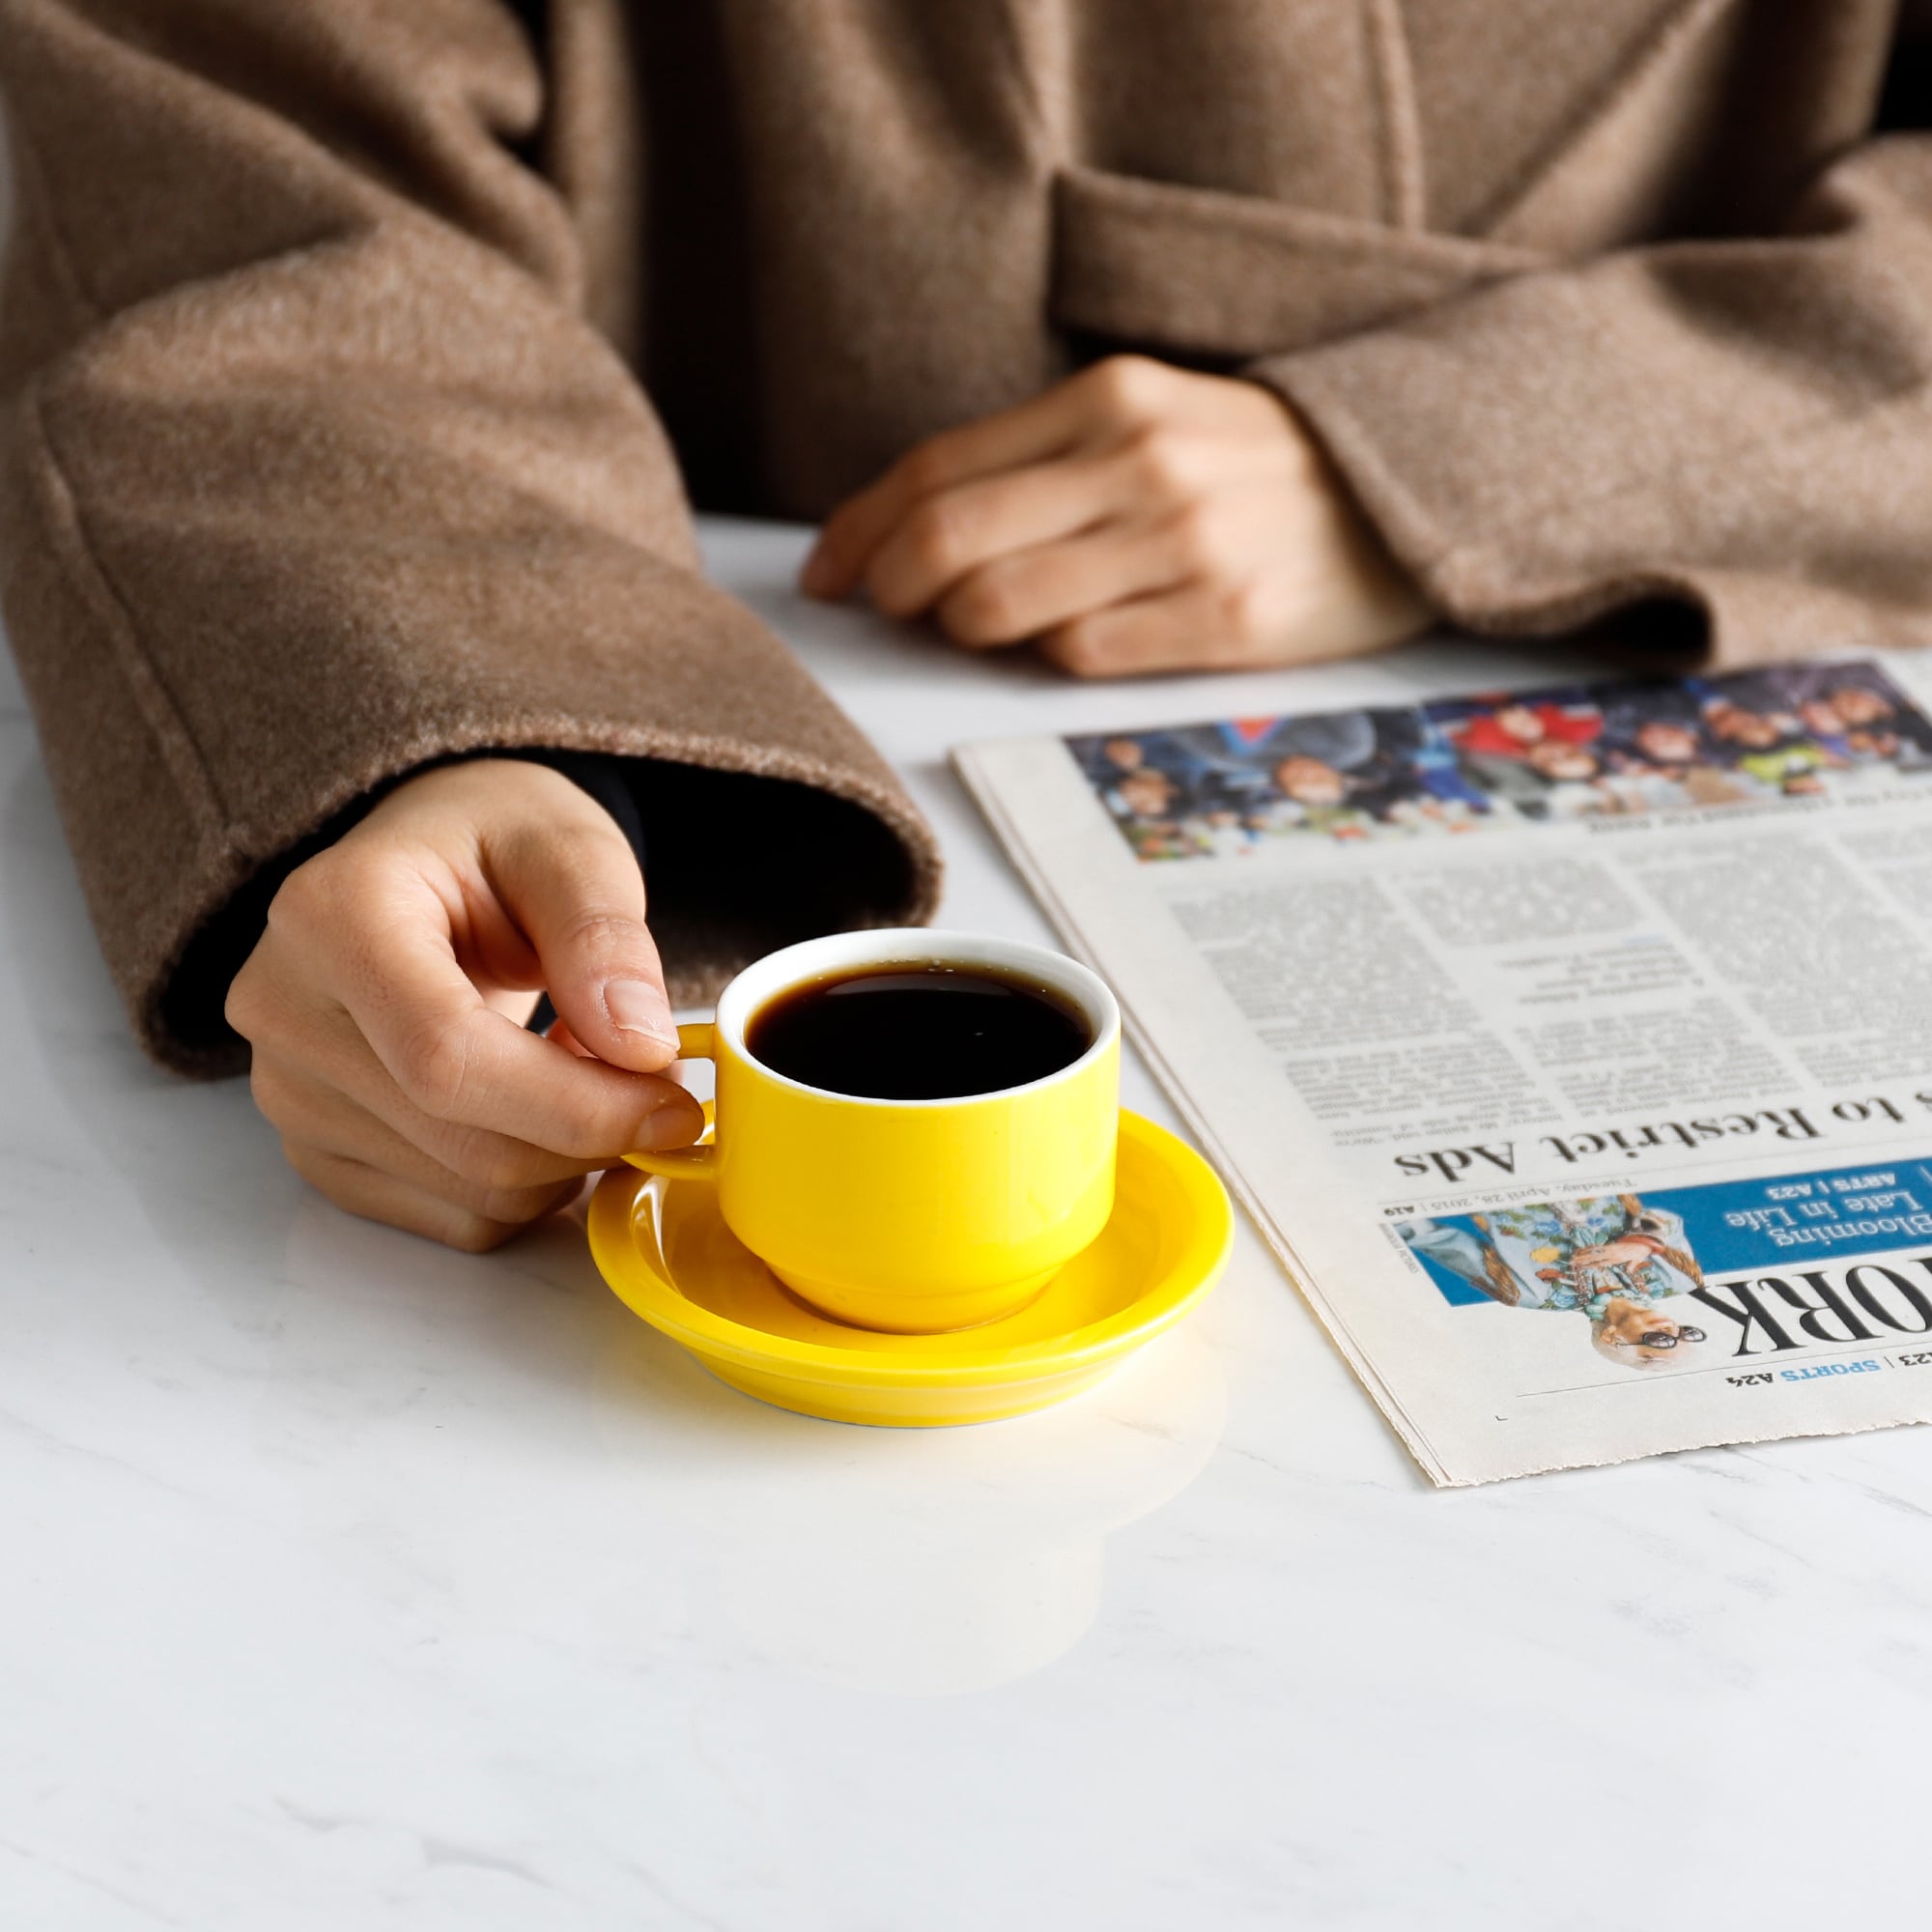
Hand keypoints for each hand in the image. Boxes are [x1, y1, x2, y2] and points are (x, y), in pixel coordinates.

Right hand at [226, 760, 705, 1250]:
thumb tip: (640, 1046)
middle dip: (590, 1135)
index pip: (448, 1056)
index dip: (576, 1103)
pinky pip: (454, 1217)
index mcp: (332, 916)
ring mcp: (290, 1092)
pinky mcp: (319, 1152)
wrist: (425, 868)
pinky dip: (528, 1186)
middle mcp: (286, 1010)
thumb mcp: (568, 849)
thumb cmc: (492, 844)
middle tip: (660, 1089)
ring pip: (469, 1194)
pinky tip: (538, 1109)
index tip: (672, 1104)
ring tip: (586, 1070)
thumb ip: (605, 936)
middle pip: (461, 1139)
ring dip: (567, 1160)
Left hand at [801, 356, 1430, 676]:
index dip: (862, 528)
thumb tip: (916, 537)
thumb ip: (1044, 464)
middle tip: (883, 612)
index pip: (939, 467)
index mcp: (1109, 400)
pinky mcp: (1223, 622)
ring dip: (963, 631)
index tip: (829, 572)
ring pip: (1001, 606)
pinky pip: (1080, 656)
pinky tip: (1063, 646)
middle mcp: (1140, 463)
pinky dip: (1046, 660)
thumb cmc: (1254, 465)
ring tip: (977, 630)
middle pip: (949, 538)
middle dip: (891, 587)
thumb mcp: (1151, 421)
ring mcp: (1183, 544)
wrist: (1409, 489)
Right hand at [1571, 1239, 1654, 1269]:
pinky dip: (1589, 1249)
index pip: (1601, 1262)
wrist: (1641, 1241)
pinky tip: (1582, 1251)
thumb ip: (1632, 1265)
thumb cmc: (1639, 1252)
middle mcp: (1611, 1252)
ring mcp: (1610, 1248)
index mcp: (1617, 1258)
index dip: (1591, 1265)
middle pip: (1594, 1256)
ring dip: (1583, 1253)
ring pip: (1593, 1251)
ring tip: (1574, 1256)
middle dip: (1582, 1259)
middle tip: (1572, 1261)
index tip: (1582, 1267)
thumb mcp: (1637, 1260)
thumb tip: (1629, 1270)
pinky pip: (1597, 1247)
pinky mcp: (1610, 1245)